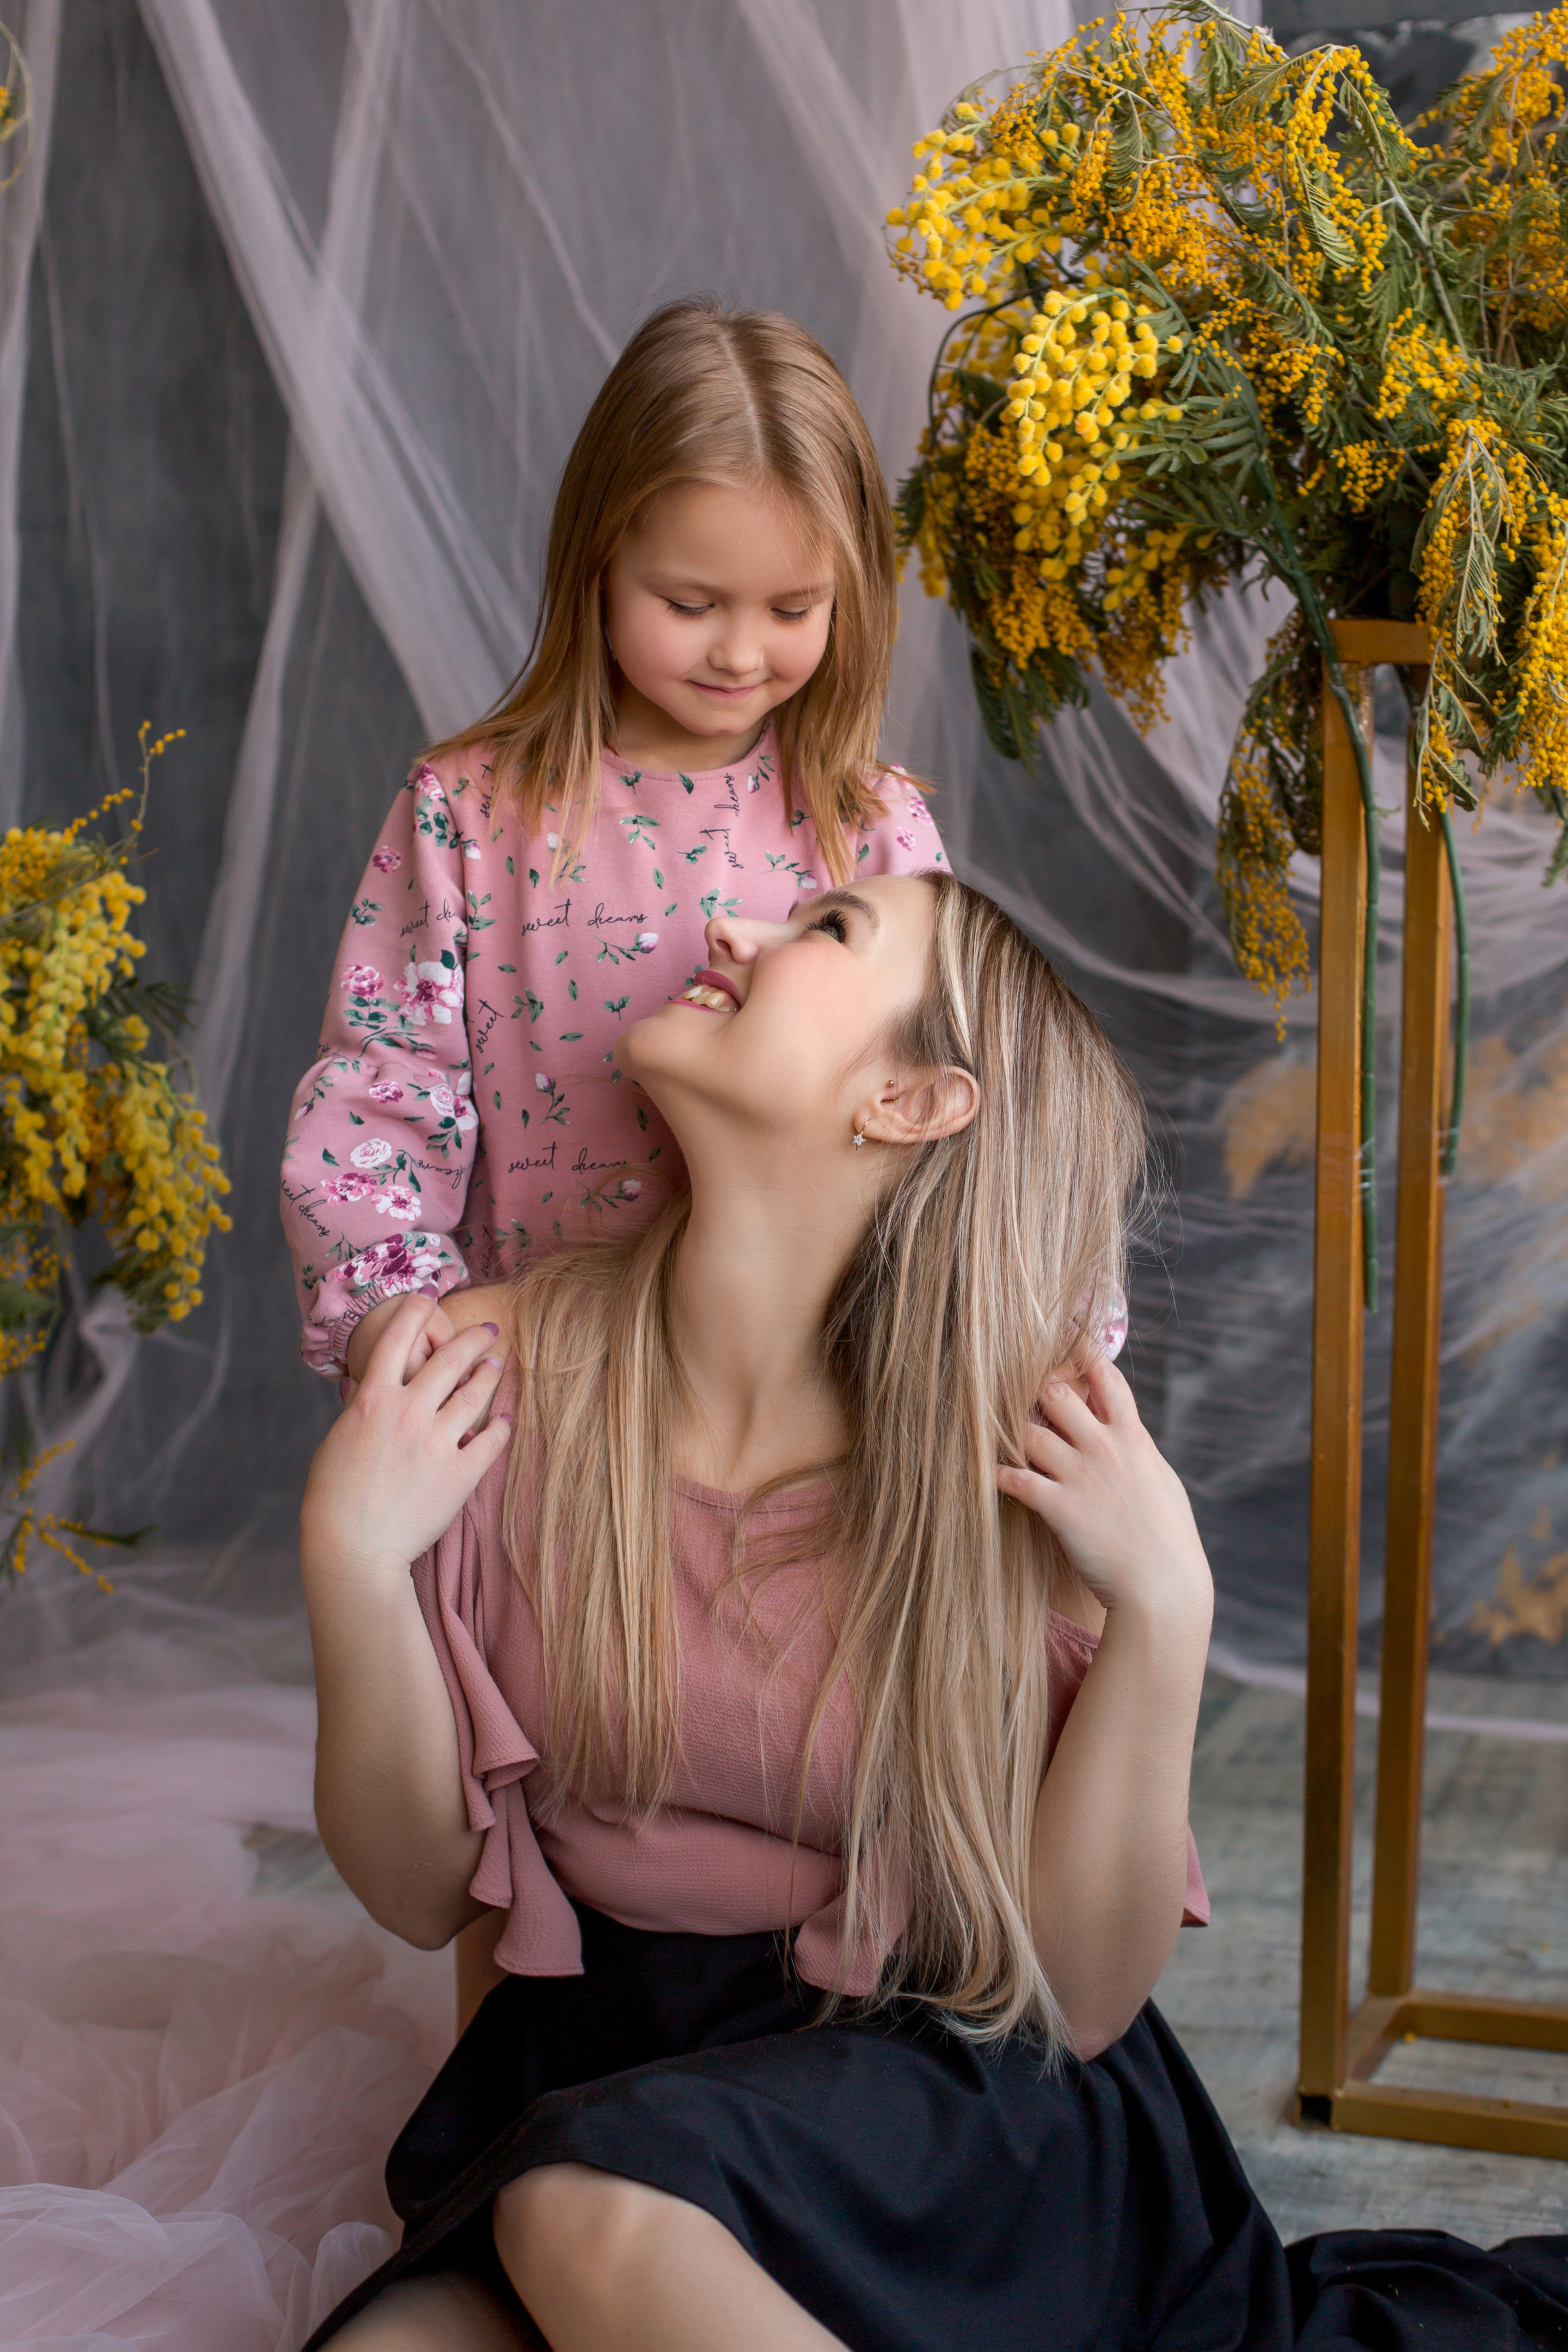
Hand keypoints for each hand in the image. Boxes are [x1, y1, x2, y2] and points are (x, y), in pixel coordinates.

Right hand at [305, 1295, 510, 1579]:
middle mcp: (408, 1411)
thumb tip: (370, 1385)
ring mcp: (437, 1441)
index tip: (429, 1299)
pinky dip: (500, 1426)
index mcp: (372, 1399)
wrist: (353, 1548)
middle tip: (488, 1329)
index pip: (396, 1337)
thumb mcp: (339, 1439)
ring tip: (496, 1366)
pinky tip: (504, 1418)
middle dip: (473, 1337)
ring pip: (475, 1392)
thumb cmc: (334, 1498)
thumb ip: (362, 1408)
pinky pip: (492, 1439)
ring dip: (489, 1374)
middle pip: (450, 1357)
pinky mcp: (461, 1472)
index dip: (415, 1311)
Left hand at [997, 1354, 1210, 1623]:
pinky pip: (1017, 1478)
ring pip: (1031, 1431)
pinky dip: (999, 1473)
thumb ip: (1139, 1451)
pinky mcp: (1061, 1508)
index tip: (1060, 1335)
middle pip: (1057, 1394)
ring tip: (988, 1428)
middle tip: (1011, 1388)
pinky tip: (988, 1473)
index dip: (1080, 1353)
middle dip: (1033, 1389)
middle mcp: (1106, 1449)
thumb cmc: (1169, 1539)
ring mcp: (1082, 1476)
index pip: (1106, 1379)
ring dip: (1009, 1430)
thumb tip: (1128, 1431)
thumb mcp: (1161, 1482)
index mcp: (1133, 1439)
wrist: (1165, 1587)